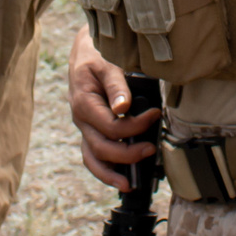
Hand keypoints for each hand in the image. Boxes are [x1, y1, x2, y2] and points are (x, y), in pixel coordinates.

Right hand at [69, 27, 156, 189]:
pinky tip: (120, 177)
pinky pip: (93, 155)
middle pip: (101, 148)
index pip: (111, 127)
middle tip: (151, 149)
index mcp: (84, 103)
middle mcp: (81, 119)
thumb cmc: (97, 55)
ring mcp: (84, 127)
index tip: (154, 115)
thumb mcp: (107, 63)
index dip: (135, 126)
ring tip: (128, 185)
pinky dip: (105, 169)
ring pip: (92, 158)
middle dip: (127, 154)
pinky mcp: (90, 130)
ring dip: (110, 173)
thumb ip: (116, 85)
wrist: (84, 51)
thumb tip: (123, 108)